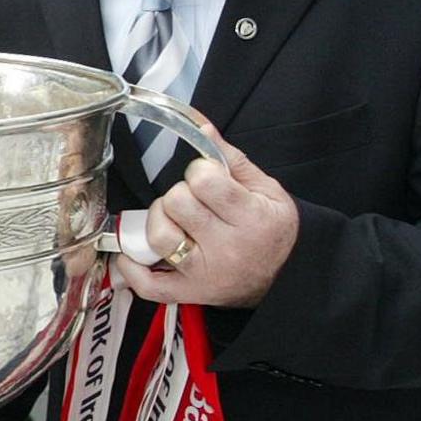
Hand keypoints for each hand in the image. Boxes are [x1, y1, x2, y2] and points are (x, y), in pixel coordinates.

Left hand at [114, 123, 297, 307]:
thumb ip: (232, 159)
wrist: (288, 277)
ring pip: (159, 235)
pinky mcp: (190, 293)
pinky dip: (133, 270)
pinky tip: (133, 253)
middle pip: (176, 203)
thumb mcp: (267, 190)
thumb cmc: (272, 230)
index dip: (199, 171)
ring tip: (175, 222)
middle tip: (194, 201)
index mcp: (251, 218)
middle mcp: (227, 248)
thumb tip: (202, 127)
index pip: (204, 181)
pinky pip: (150, 285)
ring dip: (159, 221)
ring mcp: (205, 274)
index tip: (206, 178)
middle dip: (180, 193)